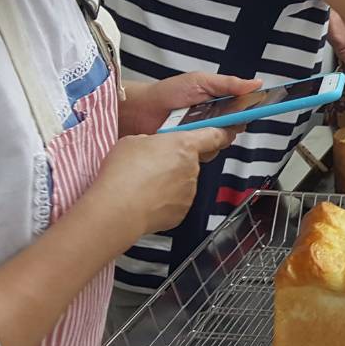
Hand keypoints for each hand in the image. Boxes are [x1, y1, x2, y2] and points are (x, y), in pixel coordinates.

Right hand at [89, 128, 229, 235]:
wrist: (118, 208)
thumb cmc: (123, 173)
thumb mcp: (133, 141)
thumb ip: (152, 142)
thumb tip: (152, 147)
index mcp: (183, 145)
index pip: (214, 136)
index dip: (221, 133)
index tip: (227, 133)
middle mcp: (191, 168)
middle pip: (191, 162)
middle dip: (176, 163)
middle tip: (152, 166)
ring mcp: (189, 192)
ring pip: (182, 183)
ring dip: (168, 183)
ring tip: (143, 185)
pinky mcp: (181, 212)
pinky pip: (176, 202)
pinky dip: (164, 202)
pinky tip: (145, 199)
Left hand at [119, 72, 262, 137]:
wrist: (142, 110)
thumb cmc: (168, 92)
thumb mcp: (201, 81)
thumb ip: (229, 83)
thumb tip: (255, 83)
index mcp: (220, 102)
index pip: (244, 109)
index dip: (252, 109)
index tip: (261, 108)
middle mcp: (214, 121)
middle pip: (235, 128)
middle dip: (228, 125)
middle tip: (217, 116)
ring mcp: (203, 135)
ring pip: (221, 142)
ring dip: (211, 135)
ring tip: (193, 124)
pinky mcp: (192, 149)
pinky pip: (206, 153)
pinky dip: (198, 147)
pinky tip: (185, 136)